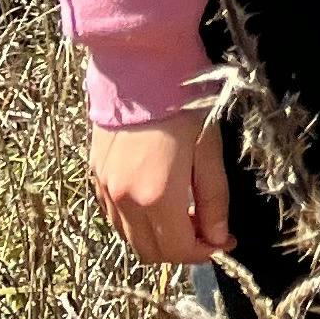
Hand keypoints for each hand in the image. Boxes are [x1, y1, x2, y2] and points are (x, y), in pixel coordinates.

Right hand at [89, 116, 231, 267]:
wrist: (140, 65)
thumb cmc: (183, 104)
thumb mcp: (209, 150)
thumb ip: (214, 199)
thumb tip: (219, 238)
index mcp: (157, 197)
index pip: (178, 250)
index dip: (204, 253)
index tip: (224, 240)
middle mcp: (124, 201)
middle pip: (151, 252)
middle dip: (181, 249)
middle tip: (206, 229)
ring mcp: (104, 189)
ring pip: (130, 238)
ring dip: (158, 238)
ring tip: (184, 214)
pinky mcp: (95, 176)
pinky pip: (115, 217)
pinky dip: (137, 222)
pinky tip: (157, 201)